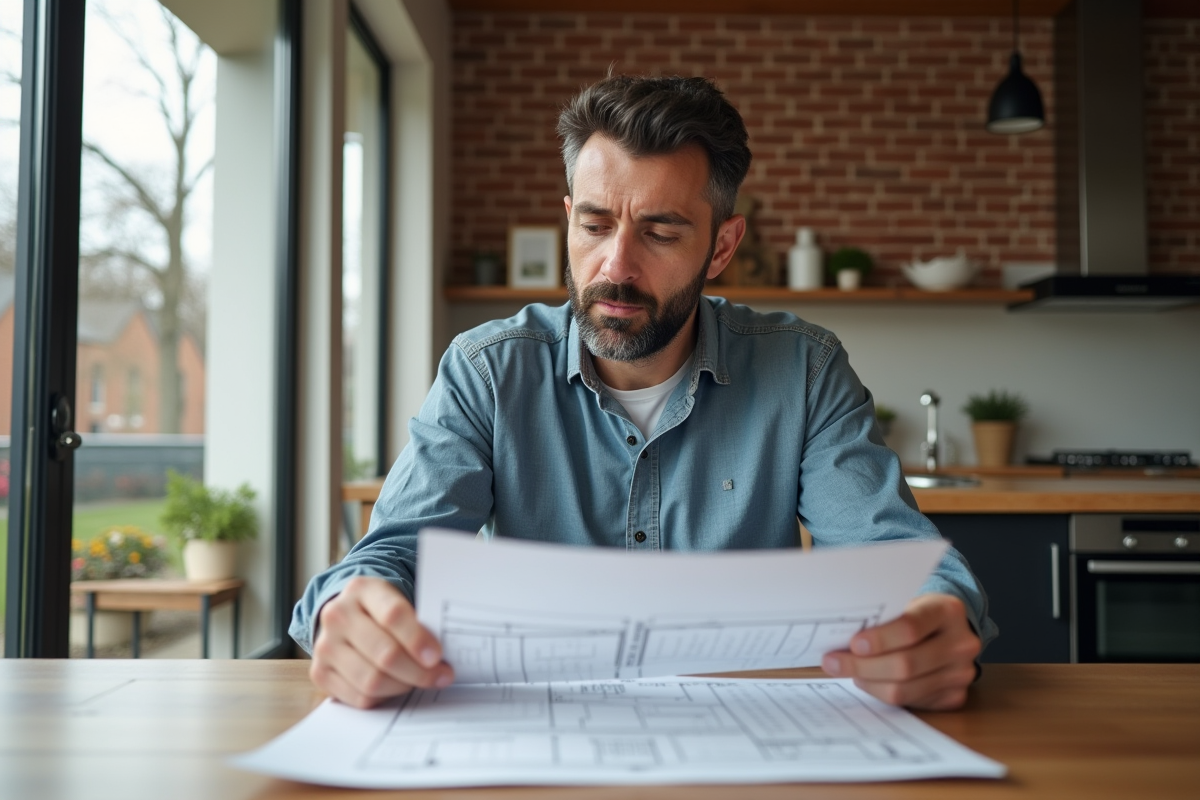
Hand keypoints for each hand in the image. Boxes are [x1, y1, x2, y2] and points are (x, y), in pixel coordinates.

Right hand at [309, 576, 454, 707]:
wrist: (344, 615)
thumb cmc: (380, 609)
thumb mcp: (397, 599)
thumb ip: (418, 620)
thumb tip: (444, 654)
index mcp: (362, 589)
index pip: (393, 615)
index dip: (418, 639)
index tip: (438, 656)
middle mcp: (338, 615)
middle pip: (385, 654)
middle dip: (419, 671)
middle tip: (441, 676)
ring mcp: (325, 645)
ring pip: (372, 680)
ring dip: (404, 686)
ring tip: (420, 680)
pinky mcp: (320, 673)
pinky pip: (359, 697)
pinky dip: (384, 697)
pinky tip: (397, 686)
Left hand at [820, 593, 980, 709]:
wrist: (951, 628)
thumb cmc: (917, 612)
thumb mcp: (906, 601)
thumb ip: (883, 617)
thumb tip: (840, 638)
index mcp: (948, 610)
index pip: (911, 627)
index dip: (880, 639)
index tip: (853, 644)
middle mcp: (961, 643)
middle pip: (906, 664)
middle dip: (863, 666)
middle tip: (833, 663)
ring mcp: (961, 673)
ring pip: (905, 689)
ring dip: (869, 683)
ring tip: (849, 673)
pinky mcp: (955, 696)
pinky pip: (911, 703)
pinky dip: (883, 693)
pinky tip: (869, 681)